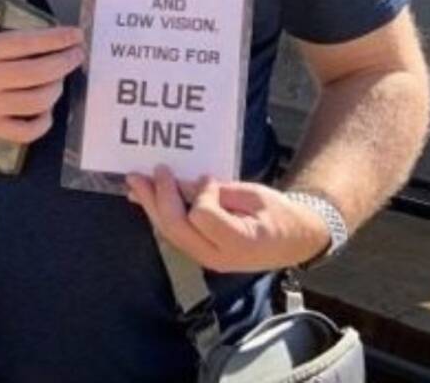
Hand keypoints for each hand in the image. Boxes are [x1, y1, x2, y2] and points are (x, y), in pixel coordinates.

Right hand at [0, 9, 84, 143]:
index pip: (27, 43)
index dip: (56, 38)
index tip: (75, 34)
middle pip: (38, 72)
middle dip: (65, 62)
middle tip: (77, 54)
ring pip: (36, 101)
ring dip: (57, 89)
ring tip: (60, 78)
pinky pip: (25, 131)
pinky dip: (43, 121)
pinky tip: (45, 109)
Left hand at [125, 166, 331, 273]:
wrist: (294, 241)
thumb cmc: (280, 215)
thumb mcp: (255, 196)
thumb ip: (220, 192)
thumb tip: (187, 182)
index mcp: (240, 242)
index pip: (202, 216)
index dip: (200, 193)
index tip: (209, 178)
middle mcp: (219, 257)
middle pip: (177, 228)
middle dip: (159, 197)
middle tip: (150, 170)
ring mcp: (208, 259)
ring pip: (170, 233)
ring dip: (150, 205)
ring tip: (134, 182)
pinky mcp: (201, 253)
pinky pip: (174, 233)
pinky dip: (158, 213)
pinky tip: (145, 197)